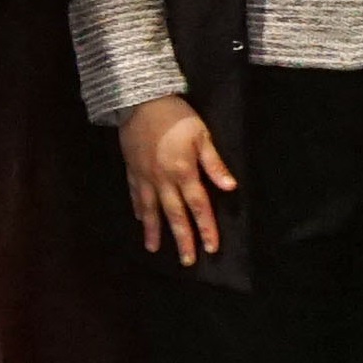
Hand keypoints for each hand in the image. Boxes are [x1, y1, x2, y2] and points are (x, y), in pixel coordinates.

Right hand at [120, 98, 235, 263]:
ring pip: (151, 210)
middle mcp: (163, 180)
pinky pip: (135, 195)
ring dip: (155, 231)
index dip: (206, 227)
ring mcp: (145, 177)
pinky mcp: (132, 170)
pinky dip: (139, 209)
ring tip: (156, 250)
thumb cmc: (176, 117)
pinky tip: (141, 220)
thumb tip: (230, 187)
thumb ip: (214, 163)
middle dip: (182, 239)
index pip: (198, 206)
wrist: (140, 102)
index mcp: (183, 172)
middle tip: (187, 261)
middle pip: (175, 215)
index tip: (211, 247)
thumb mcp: (201, 135)